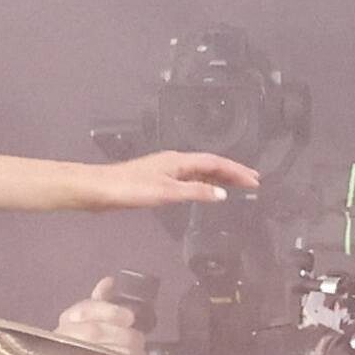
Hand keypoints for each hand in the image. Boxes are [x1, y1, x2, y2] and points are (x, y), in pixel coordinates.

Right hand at [58, 278, 153, 351]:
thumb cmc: (88, 338)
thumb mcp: (94, 316)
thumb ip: (101, 300)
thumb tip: (109, 280)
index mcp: (68, 318)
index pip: (85, 310)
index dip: (109, 311)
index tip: (129, 317)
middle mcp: (63, 336)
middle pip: (93, 331)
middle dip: (119, 334)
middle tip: (138, 339)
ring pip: (98, 352)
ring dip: (122, 351)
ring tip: (136, 352)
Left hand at [76, 149, 267, 213]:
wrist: (99, 190)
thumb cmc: (130, 189)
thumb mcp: (166, 192)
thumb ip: (195, 191)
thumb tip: (222, 194)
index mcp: (179, 160)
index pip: (215, 162)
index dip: (236, 170)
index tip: (255, 180)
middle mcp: (174, 161)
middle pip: (210, 164)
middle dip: (232, 172)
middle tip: (252, 181)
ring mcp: (165, 170)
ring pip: (199, 170)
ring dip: (219, 177)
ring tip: (235, 186)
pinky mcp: (156, 180)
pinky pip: (189, 178)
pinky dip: (203, 183)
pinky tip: (203, 191)